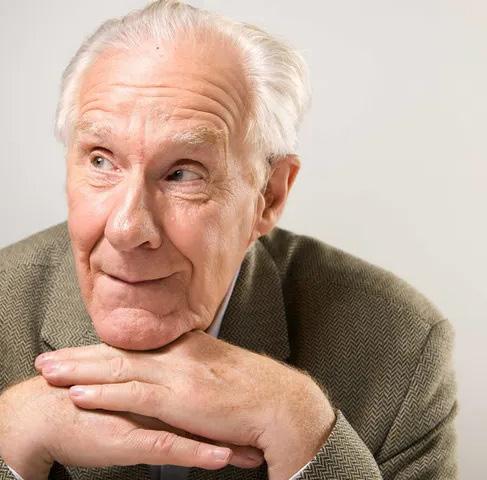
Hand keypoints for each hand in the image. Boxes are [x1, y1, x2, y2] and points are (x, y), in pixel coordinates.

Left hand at [36, 330, 335, 479]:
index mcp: (186, 346)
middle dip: (80, 355)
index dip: (102, 348)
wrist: (279, 402)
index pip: (135, 345)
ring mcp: (177, 375)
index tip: (78, 350)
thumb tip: (176, 371)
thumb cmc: (254, 389)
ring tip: (50, 372)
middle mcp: (177, 355)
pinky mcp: (181, 398)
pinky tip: (79, 394)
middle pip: (120, 352)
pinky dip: (104, 393)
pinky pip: (134, 395)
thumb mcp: (220, 368)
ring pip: (119, 369)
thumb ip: (194, 365)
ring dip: (81, 371)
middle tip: (49, 356)